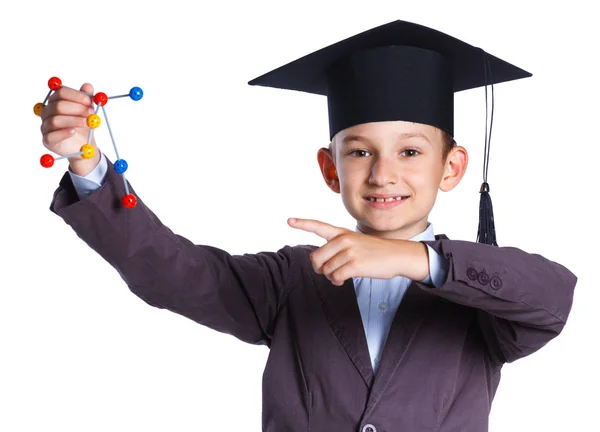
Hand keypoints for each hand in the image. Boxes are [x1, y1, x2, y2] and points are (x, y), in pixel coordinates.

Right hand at [40, 83, 100, 175]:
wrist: (84, 146)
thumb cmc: (82, 126)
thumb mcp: (88, 111)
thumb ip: (87, 99)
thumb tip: (88, 86)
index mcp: (55, 102)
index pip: (60, 93)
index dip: (75, 96)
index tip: (89, 101)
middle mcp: (47, 112)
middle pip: (58, 106)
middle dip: (77, 108)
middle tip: (91, 112)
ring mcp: (45, 126)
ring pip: (55, 120)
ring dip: (74, 120)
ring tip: (87, 123)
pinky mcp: (47, 140)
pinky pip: (52, 136)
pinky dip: (63, 133)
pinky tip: (73, 131)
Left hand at [288, 218, 428, 285]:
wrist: (398, 255)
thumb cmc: (375, 252)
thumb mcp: (356, 243)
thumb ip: (337, 248)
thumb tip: (321, 266)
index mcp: (342, 233)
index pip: (319, 226)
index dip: (302, 224)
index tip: (289, 220)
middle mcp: (343, 240)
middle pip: (315, 258)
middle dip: (319, 268)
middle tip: (328, 271)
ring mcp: (349, 251)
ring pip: (325, 270)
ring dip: (331, 277)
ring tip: (342, 275)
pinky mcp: (354, 264)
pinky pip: (335, 277)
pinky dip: (337, 282)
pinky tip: (344, 280)